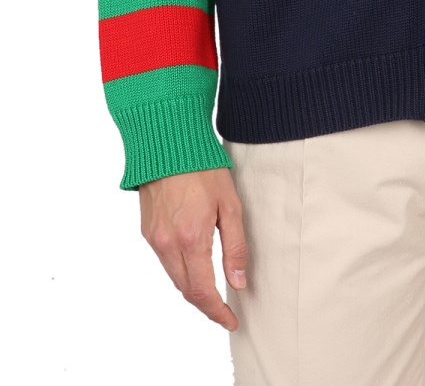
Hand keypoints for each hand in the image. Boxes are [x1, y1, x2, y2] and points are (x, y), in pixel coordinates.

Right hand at [139, 167, 247, 330]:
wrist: (168, 143)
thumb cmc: (204, 168)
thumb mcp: (231, 204)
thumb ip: (235, 246)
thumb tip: (237, 282)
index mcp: (191, 239)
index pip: (202, 291)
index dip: (217, 312)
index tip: (231, 321)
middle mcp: (167, 244)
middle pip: (186, 289)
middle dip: (206, 305)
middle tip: (225, 311)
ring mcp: (154, 238)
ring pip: (174, 277)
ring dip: (192, 288)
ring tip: (213, 290)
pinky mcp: (147, 230)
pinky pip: (164, 260)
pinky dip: (180, 269)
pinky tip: (194, 264)